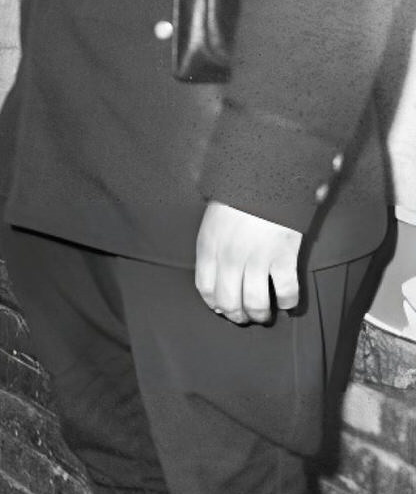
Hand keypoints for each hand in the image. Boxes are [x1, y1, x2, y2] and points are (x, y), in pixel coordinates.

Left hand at [195, 200, 302, 325]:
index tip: (223, 308)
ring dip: (261, 315)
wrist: (265, 176)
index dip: (215, 304)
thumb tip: (216, 284)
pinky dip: (288, 303)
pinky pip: (286, 292)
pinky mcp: (283, 256)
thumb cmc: (239, 198)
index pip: (205, 289)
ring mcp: (256, 258)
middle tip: (246, 317)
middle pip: (229, 302)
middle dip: (238, 316)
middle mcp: (229, 257)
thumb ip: (212, 250)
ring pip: (255, 304)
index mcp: (209, 246)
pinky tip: (288, 303)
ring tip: (266, 315)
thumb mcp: (214, 221)